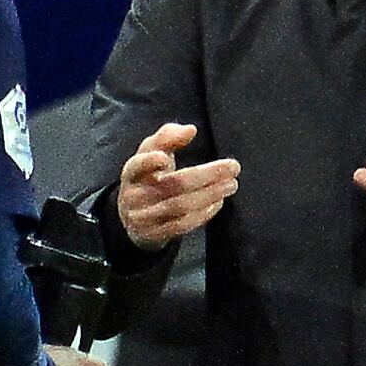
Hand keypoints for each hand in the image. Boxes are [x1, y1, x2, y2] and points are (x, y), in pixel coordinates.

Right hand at [117, 122, 239, 249]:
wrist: (134, 219)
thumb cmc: (149, 177)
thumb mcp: (152, 153)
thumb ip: (167, 136)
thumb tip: (190, 130)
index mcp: (132, 173)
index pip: (136, 166)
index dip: (148, 162)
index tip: (164, 157)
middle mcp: (134, 196)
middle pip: (172, 185)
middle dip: (206, 175)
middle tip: (233, 167)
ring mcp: (143, 217)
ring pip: (180, 206)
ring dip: (210, 194)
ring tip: (231, 185)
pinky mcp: (154, 235)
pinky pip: (182, 225)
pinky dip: (203, 214)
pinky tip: (218, 202)